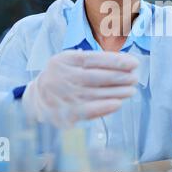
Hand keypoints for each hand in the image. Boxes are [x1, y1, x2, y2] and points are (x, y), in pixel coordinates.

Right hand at [22, 50, 138, 128]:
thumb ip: (93, 59)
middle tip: (135, 77)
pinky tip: (118, 103)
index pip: (95, 59)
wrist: (36, 98)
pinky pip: (88, 110)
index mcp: (66, 60)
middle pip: (97, 76)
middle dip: (120, 77)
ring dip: (117, 92)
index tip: (134, 63)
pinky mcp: (65, 113)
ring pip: (96, 93)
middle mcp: (64, 76)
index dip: (116, 61)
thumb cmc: (62, 76)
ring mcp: (64, 95)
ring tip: (131, 90)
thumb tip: (123, 61)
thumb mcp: (70, 60)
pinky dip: (105, 107)